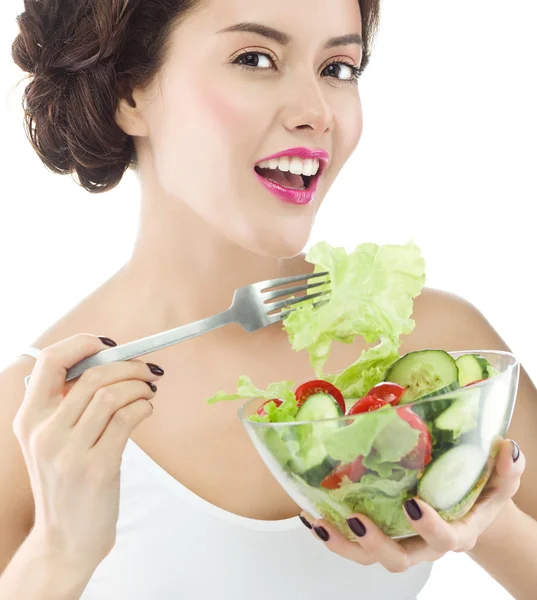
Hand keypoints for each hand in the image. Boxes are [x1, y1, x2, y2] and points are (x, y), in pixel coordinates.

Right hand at [13, 334, 163, 568]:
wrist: (65, 540)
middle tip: (146, 370)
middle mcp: (44, 432)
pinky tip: (147, 408)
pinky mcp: (97, 468)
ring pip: (110, 394)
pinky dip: (143, 406)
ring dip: (138, 385)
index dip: (81, 343)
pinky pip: (126, 418)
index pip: (48, 361)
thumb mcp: (51, 442)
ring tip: (149, 389)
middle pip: (91, 375)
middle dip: (127, 365)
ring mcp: (68, 452)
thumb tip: (108, 362)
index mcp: (28, 419)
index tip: (108, 344)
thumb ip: (67, 404)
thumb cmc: (65, 483)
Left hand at [300, 438, 525, 572]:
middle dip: (376, 544)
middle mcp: (423, 546)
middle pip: (398, 560)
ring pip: (367, 557)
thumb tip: (506, 447)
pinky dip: (331, 532)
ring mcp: (398, 542)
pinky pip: (352, 542)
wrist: (462, 511)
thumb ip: (505, 470)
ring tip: (319, 523)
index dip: (429, 527)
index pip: (445, 539)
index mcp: (455, 532)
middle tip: (358, 520)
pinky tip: (311, 515)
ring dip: (342, 543)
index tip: (413, 503)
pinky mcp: (378, 534)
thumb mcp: (497, 483)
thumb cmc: (477, 495)